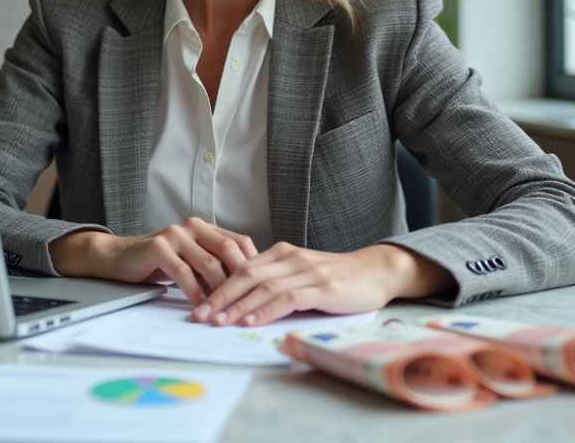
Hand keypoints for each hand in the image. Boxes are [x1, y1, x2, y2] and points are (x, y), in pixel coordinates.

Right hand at [48, 217, 258, 304]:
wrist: (118, 257)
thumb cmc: (160, 263)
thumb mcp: (192, 261)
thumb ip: (216, 266)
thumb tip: (248, 289)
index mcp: (206, 228)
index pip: (240, 243)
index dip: (254, 266)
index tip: (262, 290)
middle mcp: (193, 226)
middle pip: (229, 251)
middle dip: (241, 280)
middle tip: (250, 304)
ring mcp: (175, 234)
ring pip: (208, 263)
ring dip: (220, 291)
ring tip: (227, 311)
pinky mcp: (157, 246)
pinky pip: (182, 272)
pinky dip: (194, 292)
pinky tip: (199, 306)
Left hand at [188, 242, 455, 326]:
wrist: (376, 271)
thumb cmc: (337, 277)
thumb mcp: (301, 273)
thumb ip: (276, 281)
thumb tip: (243, 301)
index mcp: (281, 253)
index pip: (241, 267)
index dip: (217, 286)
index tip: (198, 303)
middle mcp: (290, 258)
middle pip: (245, 274)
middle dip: (219, 296)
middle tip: (198, 315)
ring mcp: (307, 272)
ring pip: (263, 287)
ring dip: (238, 305)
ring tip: (217, 321)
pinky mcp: (322, 288)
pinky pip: (288, 298)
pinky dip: (266, 310)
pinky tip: (251, 320)